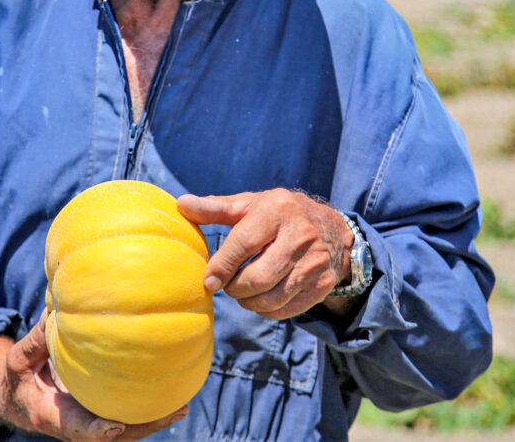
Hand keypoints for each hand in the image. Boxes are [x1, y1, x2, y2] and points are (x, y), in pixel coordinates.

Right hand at [0, 309, 186, 440]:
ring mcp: (89, 422)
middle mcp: (74, 425)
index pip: (75, 428)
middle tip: (171, 412)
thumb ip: (35, 340)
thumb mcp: (19, 360)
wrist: (20, 399)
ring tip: (181, 407)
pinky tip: (172, 398)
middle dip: (141, 427)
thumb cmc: (19, 377)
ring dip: (152, 422)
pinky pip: (126, 417)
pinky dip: (147, 411)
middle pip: (112, 436)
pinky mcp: (99, 415)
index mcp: (51, 415)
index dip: (94, 430)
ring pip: (124, 431)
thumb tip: (53, 310)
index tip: (113, 427)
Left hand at [177, 189, 353, 319]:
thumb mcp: (251, 205)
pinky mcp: (323, 284)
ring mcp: (315, 262)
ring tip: (242, 291)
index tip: (208, 280)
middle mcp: (301, 235)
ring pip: (271, 298)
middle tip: (227, 284)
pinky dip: (267, 310)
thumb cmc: (280, 215)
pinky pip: (286, 310)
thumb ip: (215, 208)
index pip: (243, 244)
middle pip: (257, 278)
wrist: (333, 230)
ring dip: (248, 302)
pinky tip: (262, 297)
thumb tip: (181, 204)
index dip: (222, 266)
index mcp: (278, 210)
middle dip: (234, 288)